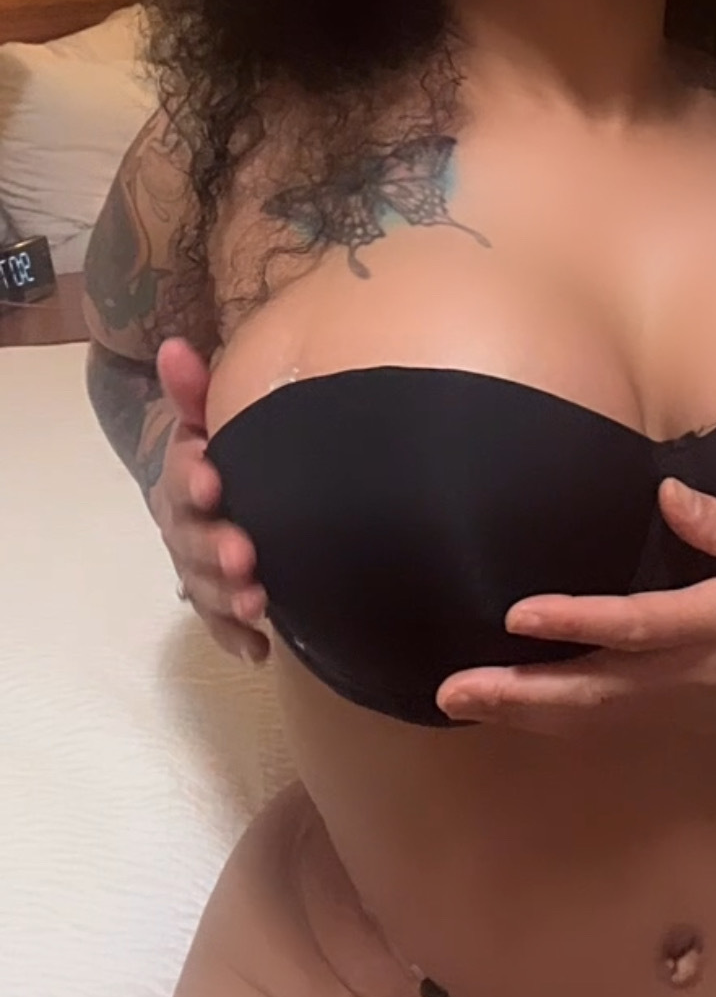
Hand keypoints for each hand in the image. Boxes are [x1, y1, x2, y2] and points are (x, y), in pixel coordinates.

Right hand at [154, 337, 267, 662]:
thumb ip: (195, 389)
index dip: (191, 476)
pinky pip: (221, 623)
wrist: (213, 488)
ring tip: (257, 600)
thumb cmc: (224, 447)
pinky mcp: (218, 599)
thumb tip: (174, 347)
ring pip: (202, 586)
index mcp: (184, 476)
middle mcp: (184, 524)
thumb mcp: (210, 416)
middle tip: (245, 554)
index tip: (212, 476)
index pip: (179, 474)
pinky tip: (260, 649)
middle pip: (190, 540)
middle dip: (214, 548)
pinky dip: (237, 637)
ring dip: (226, 597)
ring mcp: (198, 565)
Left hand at [436, 477, 715, 732]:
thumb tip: (667, 493)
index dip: (578, 622)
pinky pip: (614, 727)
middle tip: (453, 691)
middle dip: (523, 693)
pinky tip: (519, 715)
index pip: (639, 626)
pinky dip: (561, 724)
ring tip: (464, 704)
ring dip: (528, 714)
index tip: (519, 615)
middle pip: (599, 692)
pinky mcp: (691, 717)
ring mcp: (693, 705)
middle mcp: (700, 674)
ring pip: (598, 720)